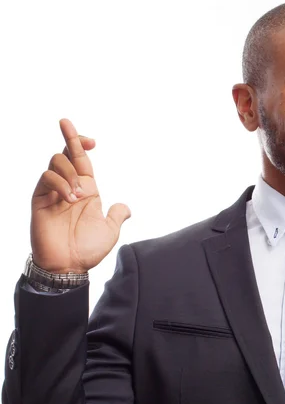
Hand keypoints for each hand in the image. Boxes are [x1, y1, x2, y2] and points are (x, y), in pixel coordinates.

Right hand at [30, 119, 130, 273]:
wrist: (69, 267)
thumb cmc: (87, 250)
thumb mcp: (110, 231)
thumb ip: (117, 215)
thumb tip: (125, 207)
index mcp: (86, 190)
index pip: (82, 160)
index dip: (83, 144)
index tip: (93, 140)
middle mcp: (68, 187)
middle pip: (65, 153)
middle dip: (72, 138)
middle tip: (82, 137)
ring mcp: (53, 192)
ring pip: (56, 162)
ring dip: (71, 173)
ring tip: (80, 195)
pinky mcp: (40, 200)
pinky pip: (46, 178)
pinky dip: (60, 182)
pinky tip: (70, 197)